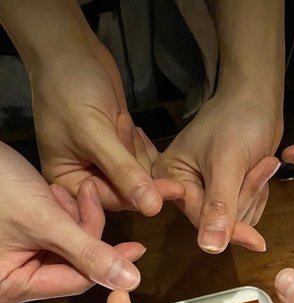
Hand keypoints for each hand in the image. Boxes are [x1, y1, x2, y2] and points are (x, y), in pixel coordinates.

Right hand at [0, 143, 146, 302]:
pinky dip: (58, 213)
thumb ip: (89, 252)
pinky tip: (51, 192)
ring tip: (56, 190)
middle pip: (72, 265)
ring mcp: (12, 261)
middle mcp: (11, 281)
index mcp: (11, 288)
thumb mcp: (44, 221)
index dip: (108, 263)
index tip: (137, 248)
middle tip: (85, 194)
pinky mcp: (14, 241)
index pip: (76, 282)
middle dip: (82, 230)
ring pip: (64, 247)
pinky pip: (50, 235)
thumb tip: (130, 281)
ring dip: (70, 217)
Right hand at [31, 43, 183, 214]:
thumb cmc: (70, 91)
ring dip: (137, 151)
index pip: (111, 201)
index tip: (175, 189)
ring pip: (138, 176)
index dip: (141, 196)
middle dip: (137, 166)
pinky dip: (142, 146)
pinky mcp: (117, 149)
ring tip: (119, 119)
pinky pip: (141, 161)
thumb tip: (153, 209)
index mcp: (67, 182)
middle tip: (128, 131)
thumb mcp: (95, 134)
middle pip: (127, 192)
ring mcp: (102, 164)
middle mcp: (84, 178)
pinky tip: (129, 123)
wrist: (68, 50)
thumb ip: (124, 172)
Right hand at [153, 90, 281, 252]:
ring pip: (236, 219)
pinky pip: (245, 212)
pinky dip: (258, 193)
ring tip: (262, 162)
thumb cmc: (238, 120)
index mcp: (170, 178)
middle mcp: (183, 190)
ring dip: (254, 193)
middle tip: (261, 165)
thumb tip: (210, 248)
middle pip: (219, 222)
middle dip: (245, 197)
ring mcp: (205, 192)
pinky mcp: (225, 192)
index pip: (199, 218)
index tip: (257, 242)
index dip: (229, 228)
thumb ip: (219, 206)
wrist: (258, 96)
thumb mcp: (227, 162)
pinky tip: (261, 168)